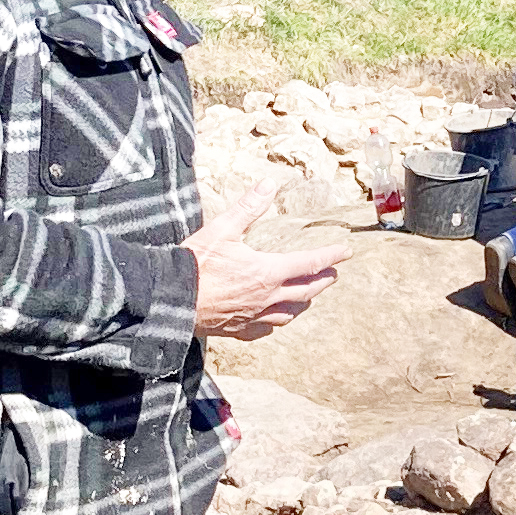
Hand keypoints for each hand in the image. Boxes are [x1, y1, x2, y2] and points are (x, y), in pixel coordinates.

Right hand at [190, 195, 344, 342]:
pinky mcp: (238, 330)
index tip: (346, 252)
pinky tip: (274, 320)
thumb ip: (248, 208)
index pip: (309, 263)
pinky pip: (265, 329)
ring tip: (308, 297)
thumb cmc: (195, 264)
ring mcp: (253, 317)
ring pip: (289, 313)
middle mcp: (266, 298)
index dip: (330, 256)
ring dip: (303, 303)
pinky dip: (275, 322)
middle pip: (306, 292)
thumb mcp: (222, 228)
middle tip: (333, 273)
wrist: (169, 300)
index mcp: (267, 272)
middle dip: (323, 281)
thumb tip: (269, 184)